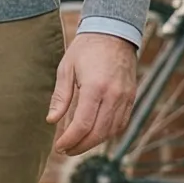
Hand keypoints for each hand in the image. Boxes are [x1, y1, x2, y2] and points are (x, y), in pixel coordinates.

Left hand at [48, 32, 137, 155]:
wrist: (113, 32)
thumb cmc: (86, 48)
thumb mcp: (66, 68)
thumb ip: (61, 97)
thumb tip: (51, 120)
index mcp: (95, 87)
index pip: (83, 124)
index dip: (70, 140)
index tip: (59, 146)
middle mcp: (114, 95)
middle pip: (98, 133)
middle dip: (81, 146)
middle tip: (65, 150)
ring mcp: (126, 97)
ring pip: (111, 131)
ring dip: (94, 142)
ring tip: (77, 145)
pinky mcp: (132, 97)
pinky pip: (121, 123)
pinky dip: (108, 133)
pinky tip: (95, 135)